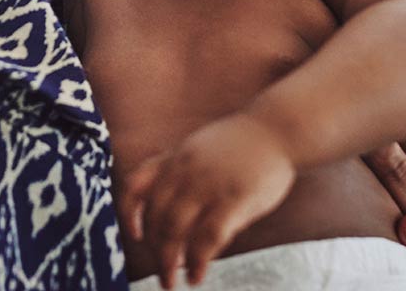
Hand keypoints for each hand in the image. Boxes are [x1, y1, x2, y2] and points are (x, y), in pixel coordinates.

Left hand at [119, 114, 295, 288]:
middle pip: (155, 218)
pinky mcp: (234, 199)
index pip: (134, 187)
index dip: (128, 215)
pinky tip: (196, 275)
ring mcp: (208, 185)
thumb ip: (178, 172)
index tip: (135, 236)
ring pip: (175, 231)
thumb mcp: (197, 148)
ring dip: (168, 263)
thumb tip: (163, 208)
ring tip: (171, 283)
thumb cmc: (240, 144)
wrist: (277, 129)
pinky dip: (197, 261)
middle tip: (162, 272)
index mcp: (174, 159)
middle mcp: (184, 171)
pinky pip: (207, 238)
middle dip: (154, 250)